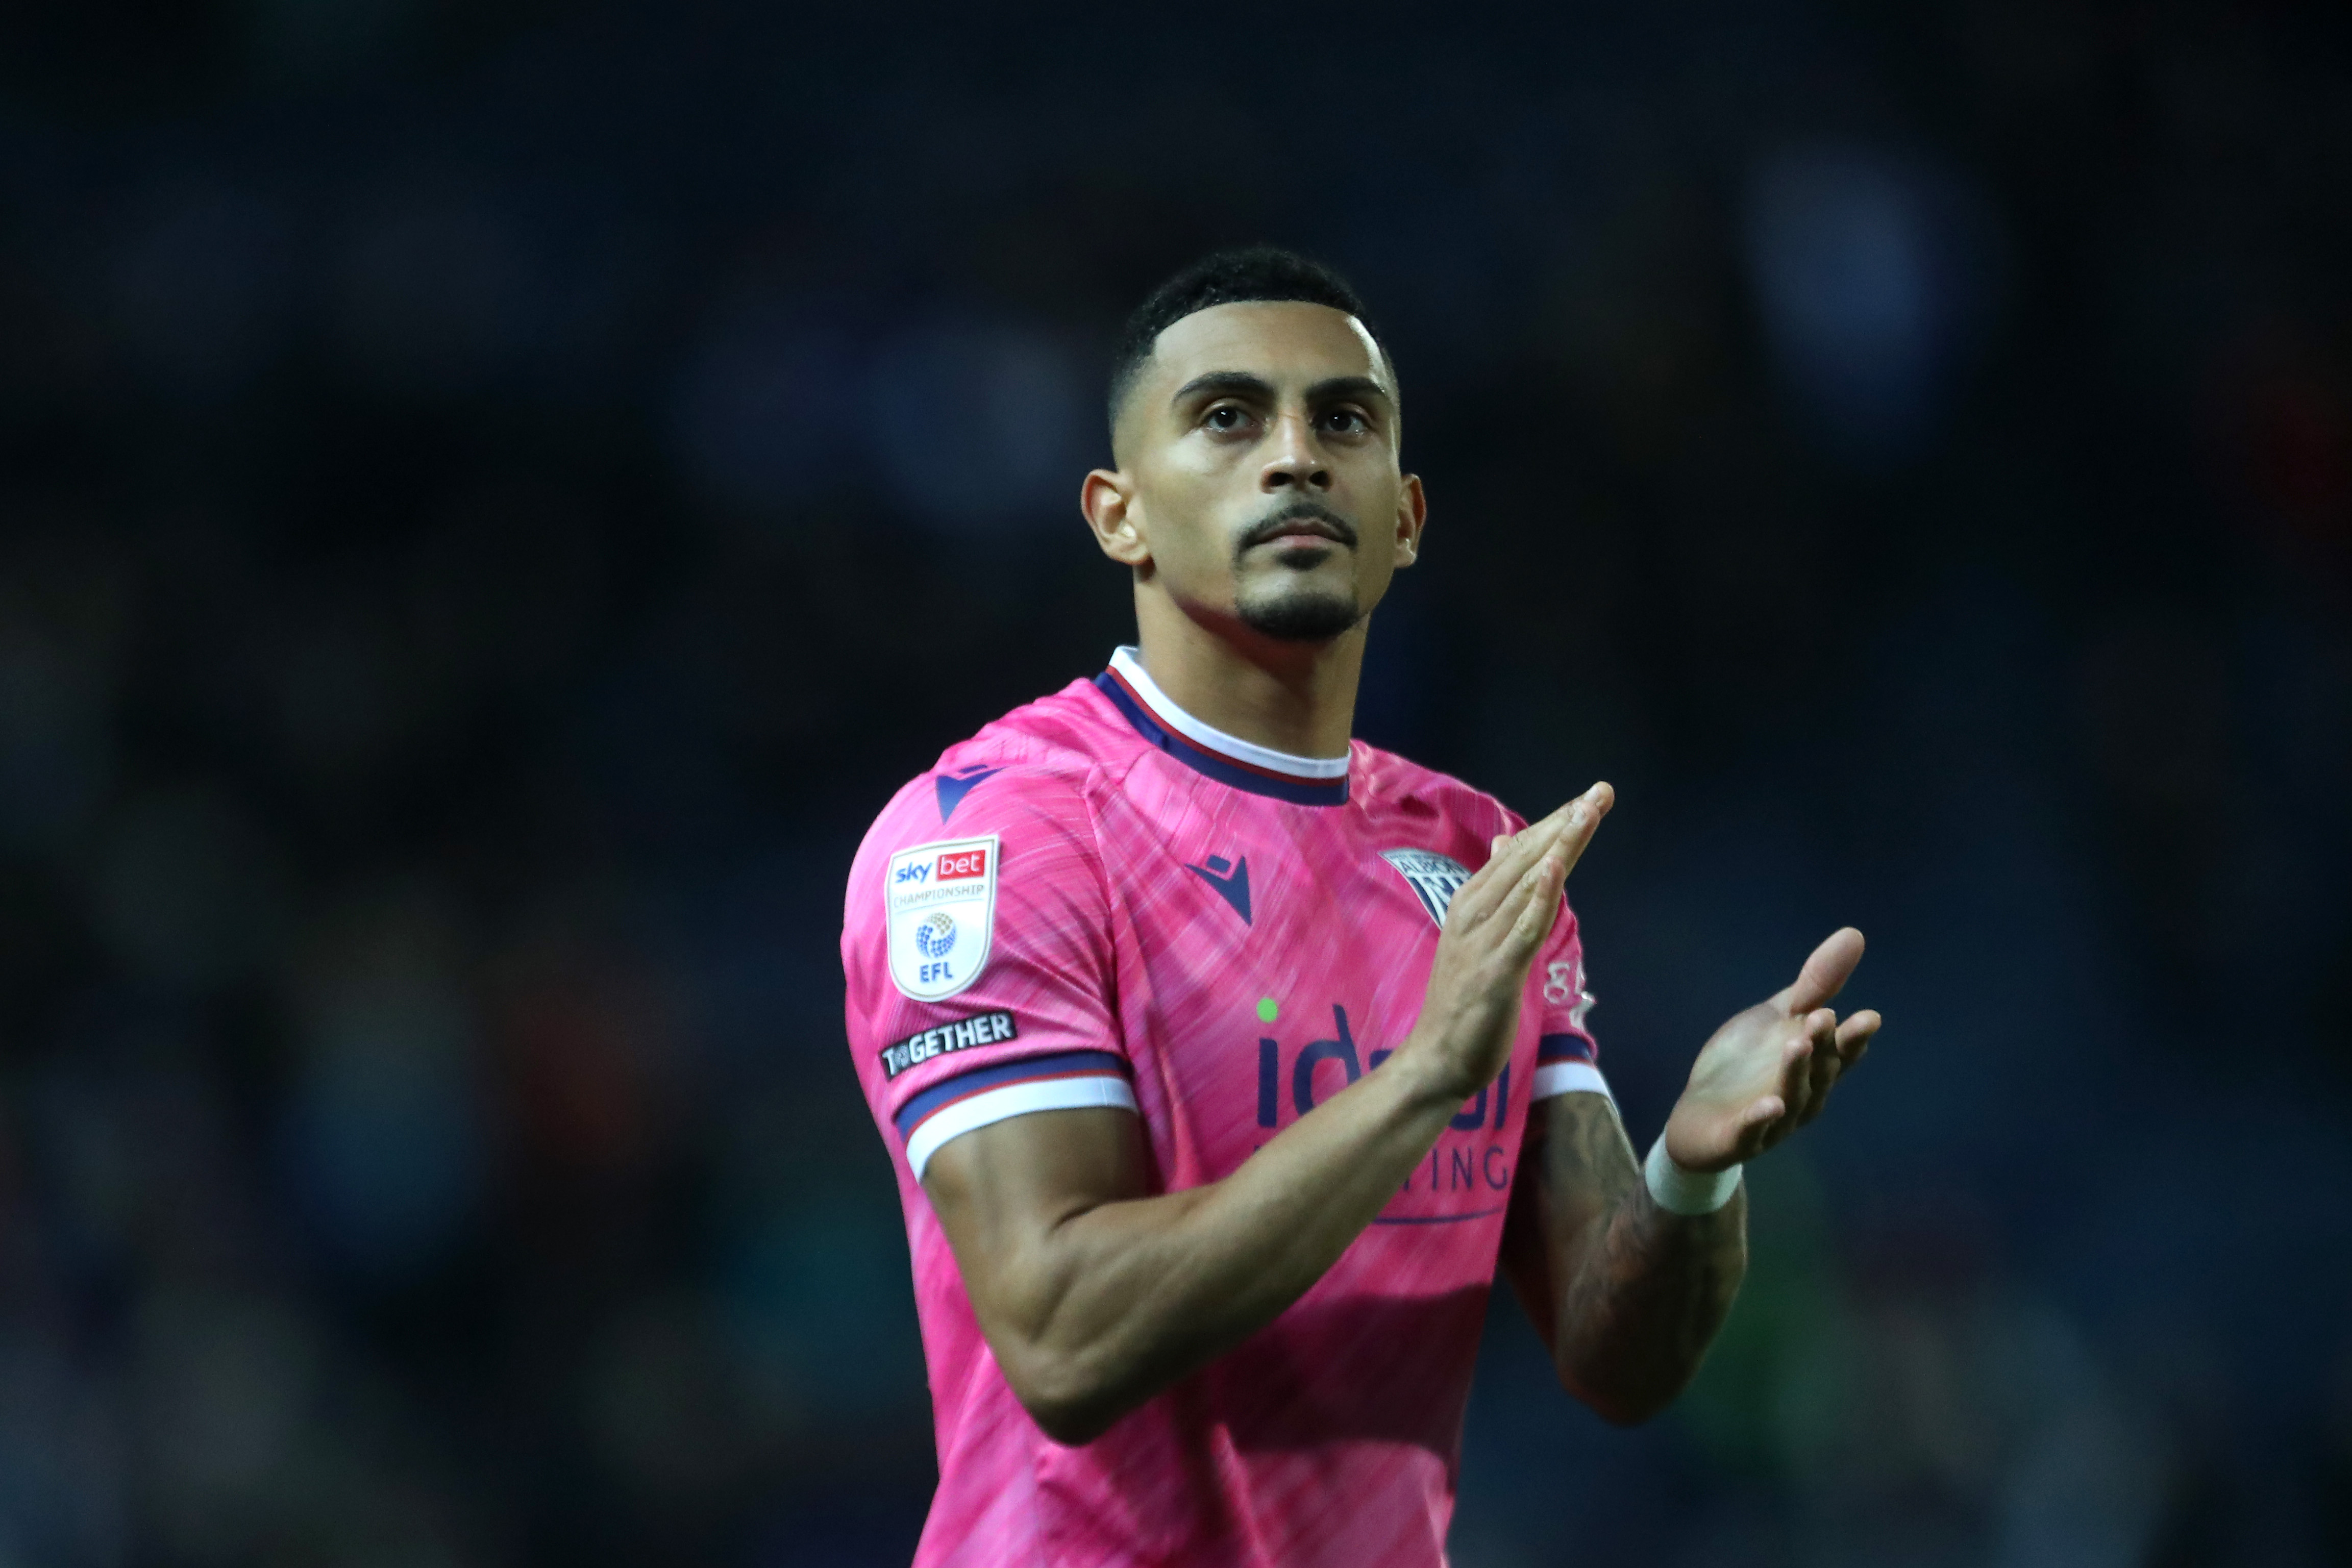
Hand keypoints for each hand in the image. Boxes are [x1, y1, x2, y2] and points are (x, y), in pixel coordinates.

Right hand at [1400, 783, 1612, 1102]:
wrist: (1437, 1057)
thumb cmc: (1462, 1000)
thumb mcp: (1478, 936)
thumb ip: (1497, 891)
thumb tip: (1511, 841)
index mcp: (1471, 902)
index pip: (1519, 852)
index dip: (1555, 823)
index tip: (1590, 797)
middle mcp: (1474, 912)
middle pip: (1527, 858)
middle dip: (1564, 823)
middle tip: (1599, 792)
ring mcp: (1483, 940)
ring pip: (1528, 883)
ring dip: (1559, 846)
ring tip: (1586, 812)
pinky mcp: (1495, 971)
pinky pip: (1522, 927)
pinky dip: (1540, 895)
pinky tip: (1557, 868)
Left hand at [1662, 928, 1882, 1172]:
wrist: (1698, 1117)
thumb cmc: (1746, 1064)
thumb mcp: (1778, 1017)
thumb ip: (1814, 985)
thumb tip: (1854, 934)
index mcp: (1814, 1066)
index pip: (1841, 1052)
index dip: (1855, 1038)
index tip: (1869, 1016)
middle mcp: (1802, 1096)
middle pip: (1819, 1072)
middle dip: (1822, 1046)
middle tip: (1821, 1017)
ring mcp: (1773, 1122)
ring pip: (1790, 1098)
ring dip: (1795, 1073)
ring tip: (1797, 1045)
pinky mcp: (1738, 1139)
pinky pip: (1751, 1132)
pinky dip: (1760, 1120)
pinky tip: (1767, 1106)